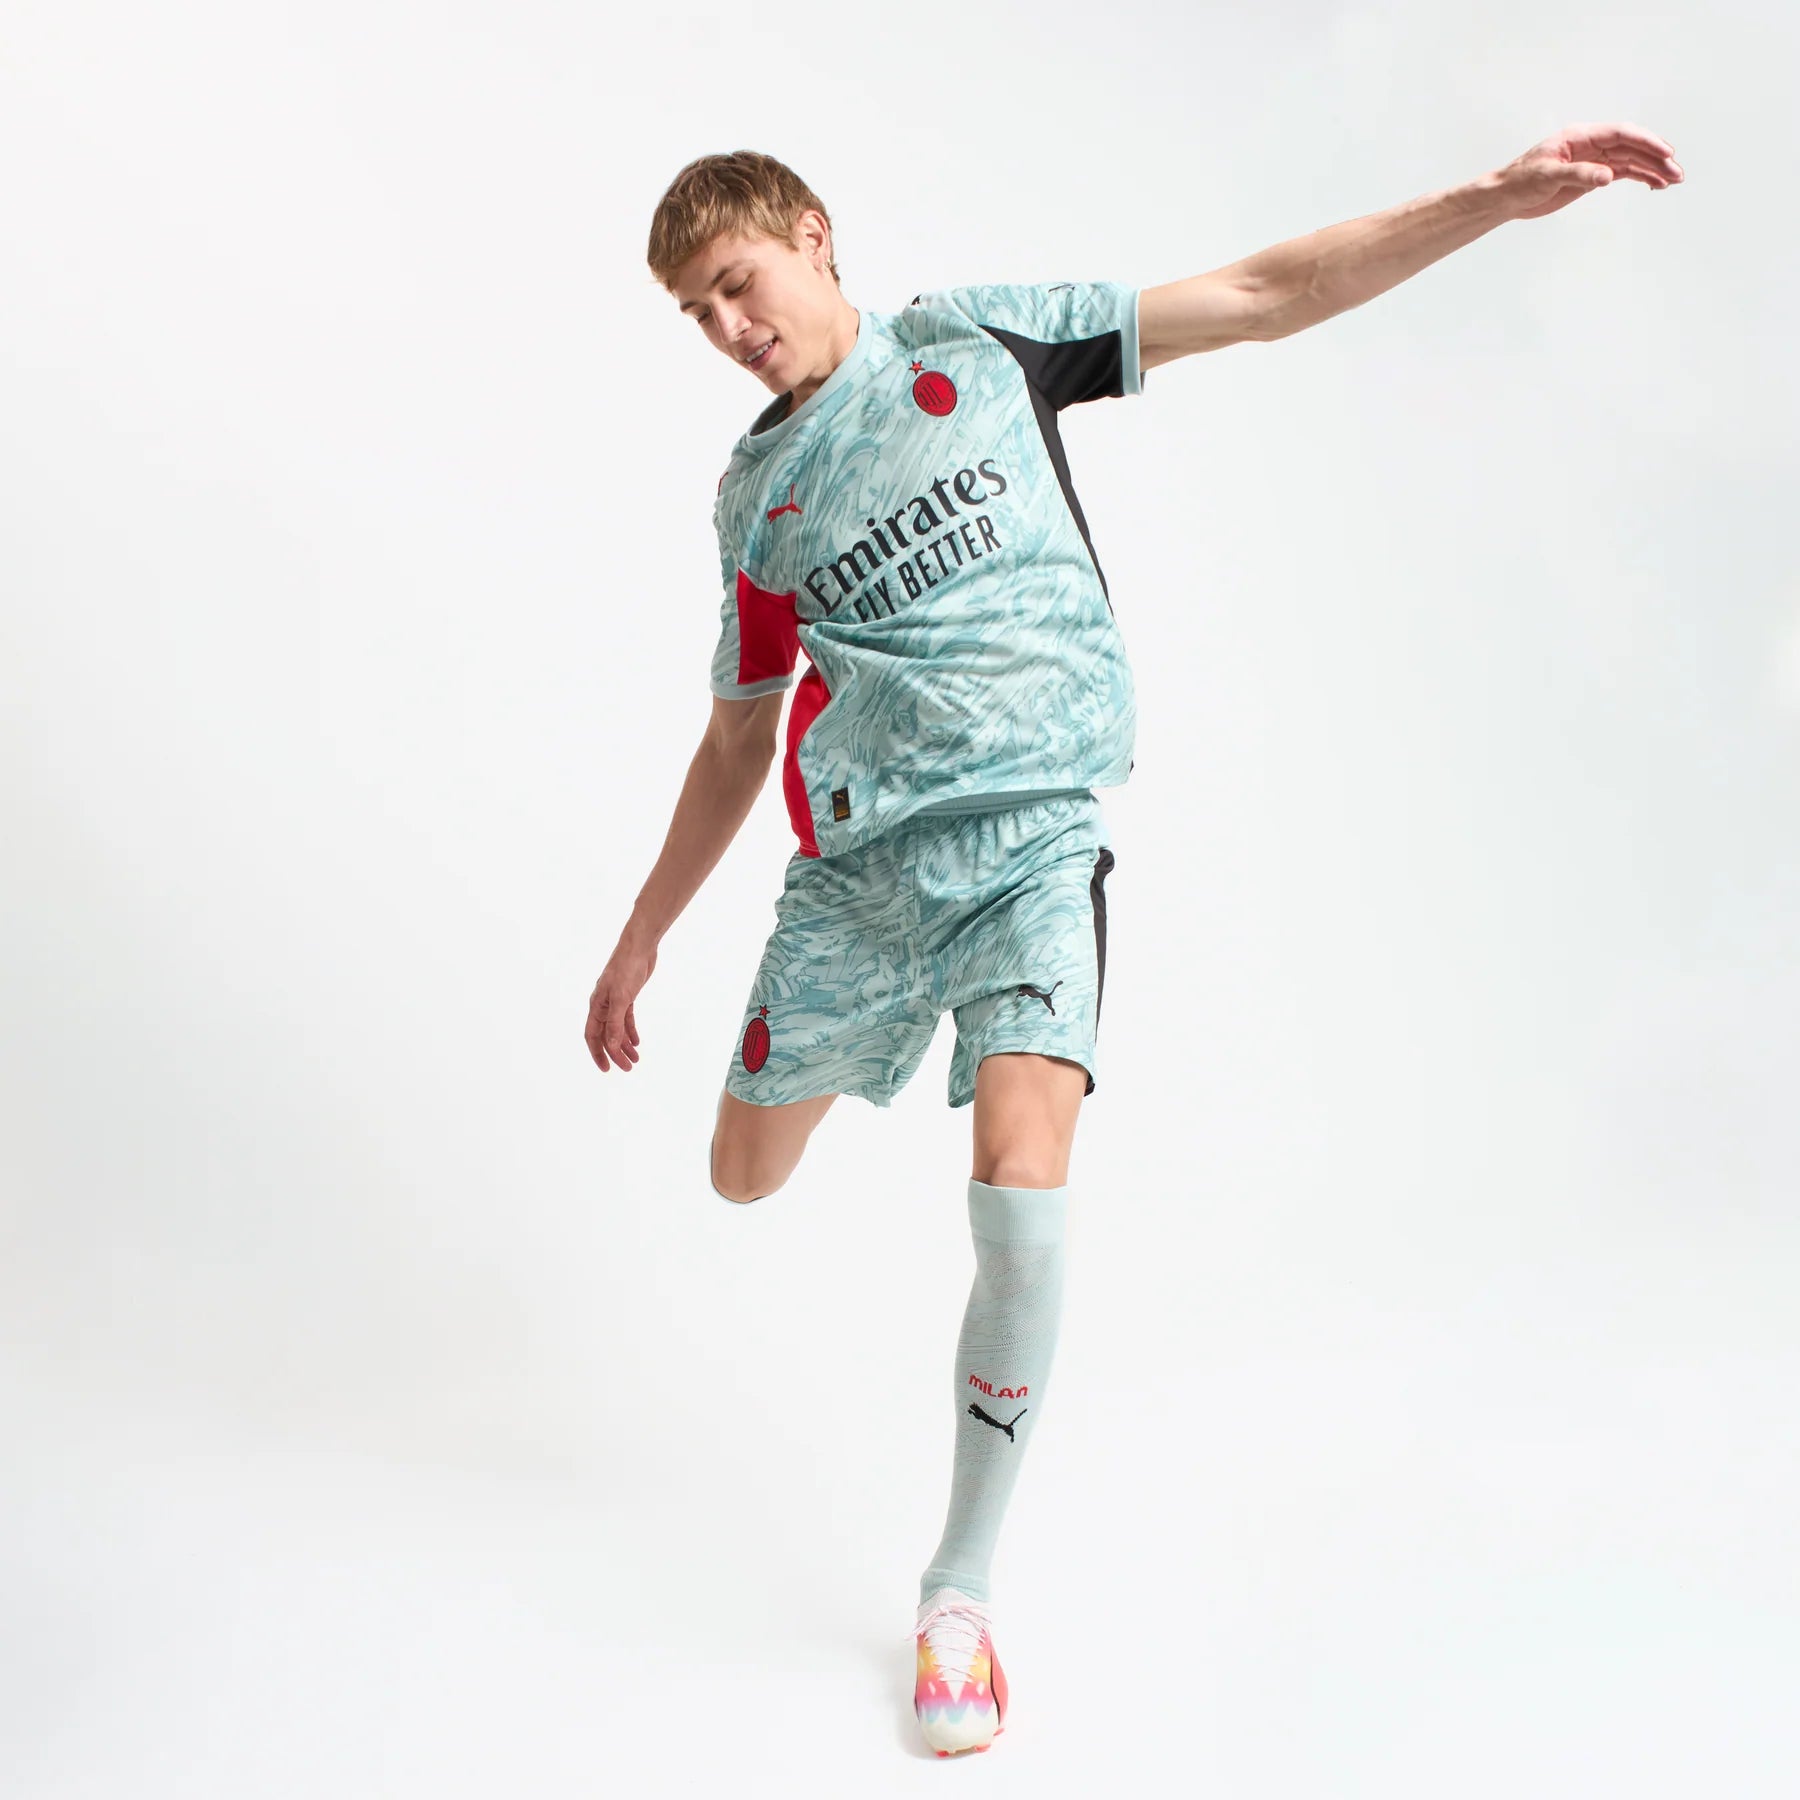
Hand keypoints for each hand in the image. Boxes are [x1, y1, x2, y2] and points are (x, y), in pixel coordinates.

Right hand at [585, 937, 655, 1072]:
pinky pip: (626, 1019)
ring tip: (635, 1059)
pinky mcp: (627, 996)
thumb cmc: (626, 968)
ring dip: (625, 1045)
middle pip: (606, 1036)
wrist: (639, 947)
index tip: (607, 1069)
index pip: (593, 1036)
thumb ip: (615, 1022)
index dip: (598, 1054)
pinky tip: (637, 1042)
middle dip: (615, 1053)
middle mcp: (602, 1005)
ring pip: (617, 1029)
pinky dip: (630, 1031)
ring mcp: (614, 1000)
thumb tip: (611, 1045)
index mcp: (596, 1006)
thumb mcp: (621, 998)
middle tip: (628, 1068)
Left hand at [1497, 121, 1683, 219]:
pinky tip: (1655, 184)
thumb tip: (1608, 176)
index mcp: (1580, 136)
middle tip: (1676, 172)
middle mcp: (1591, 144)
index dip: (1645, 141)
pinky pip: (1623, 172)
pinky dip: (1640, 177)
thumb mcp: (1547, 177)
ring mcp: (1594, 159)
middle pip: (1632, 146)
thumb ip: (1579, 175)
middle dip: (1656, 157)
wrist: (1506, 197)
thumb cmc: (1520, 181)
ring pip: (1631, 160)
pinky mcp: (1593, 175)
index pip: (1620, 134)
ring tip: (1673, 180)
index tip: (1665, 152)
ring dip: (1653, 169)